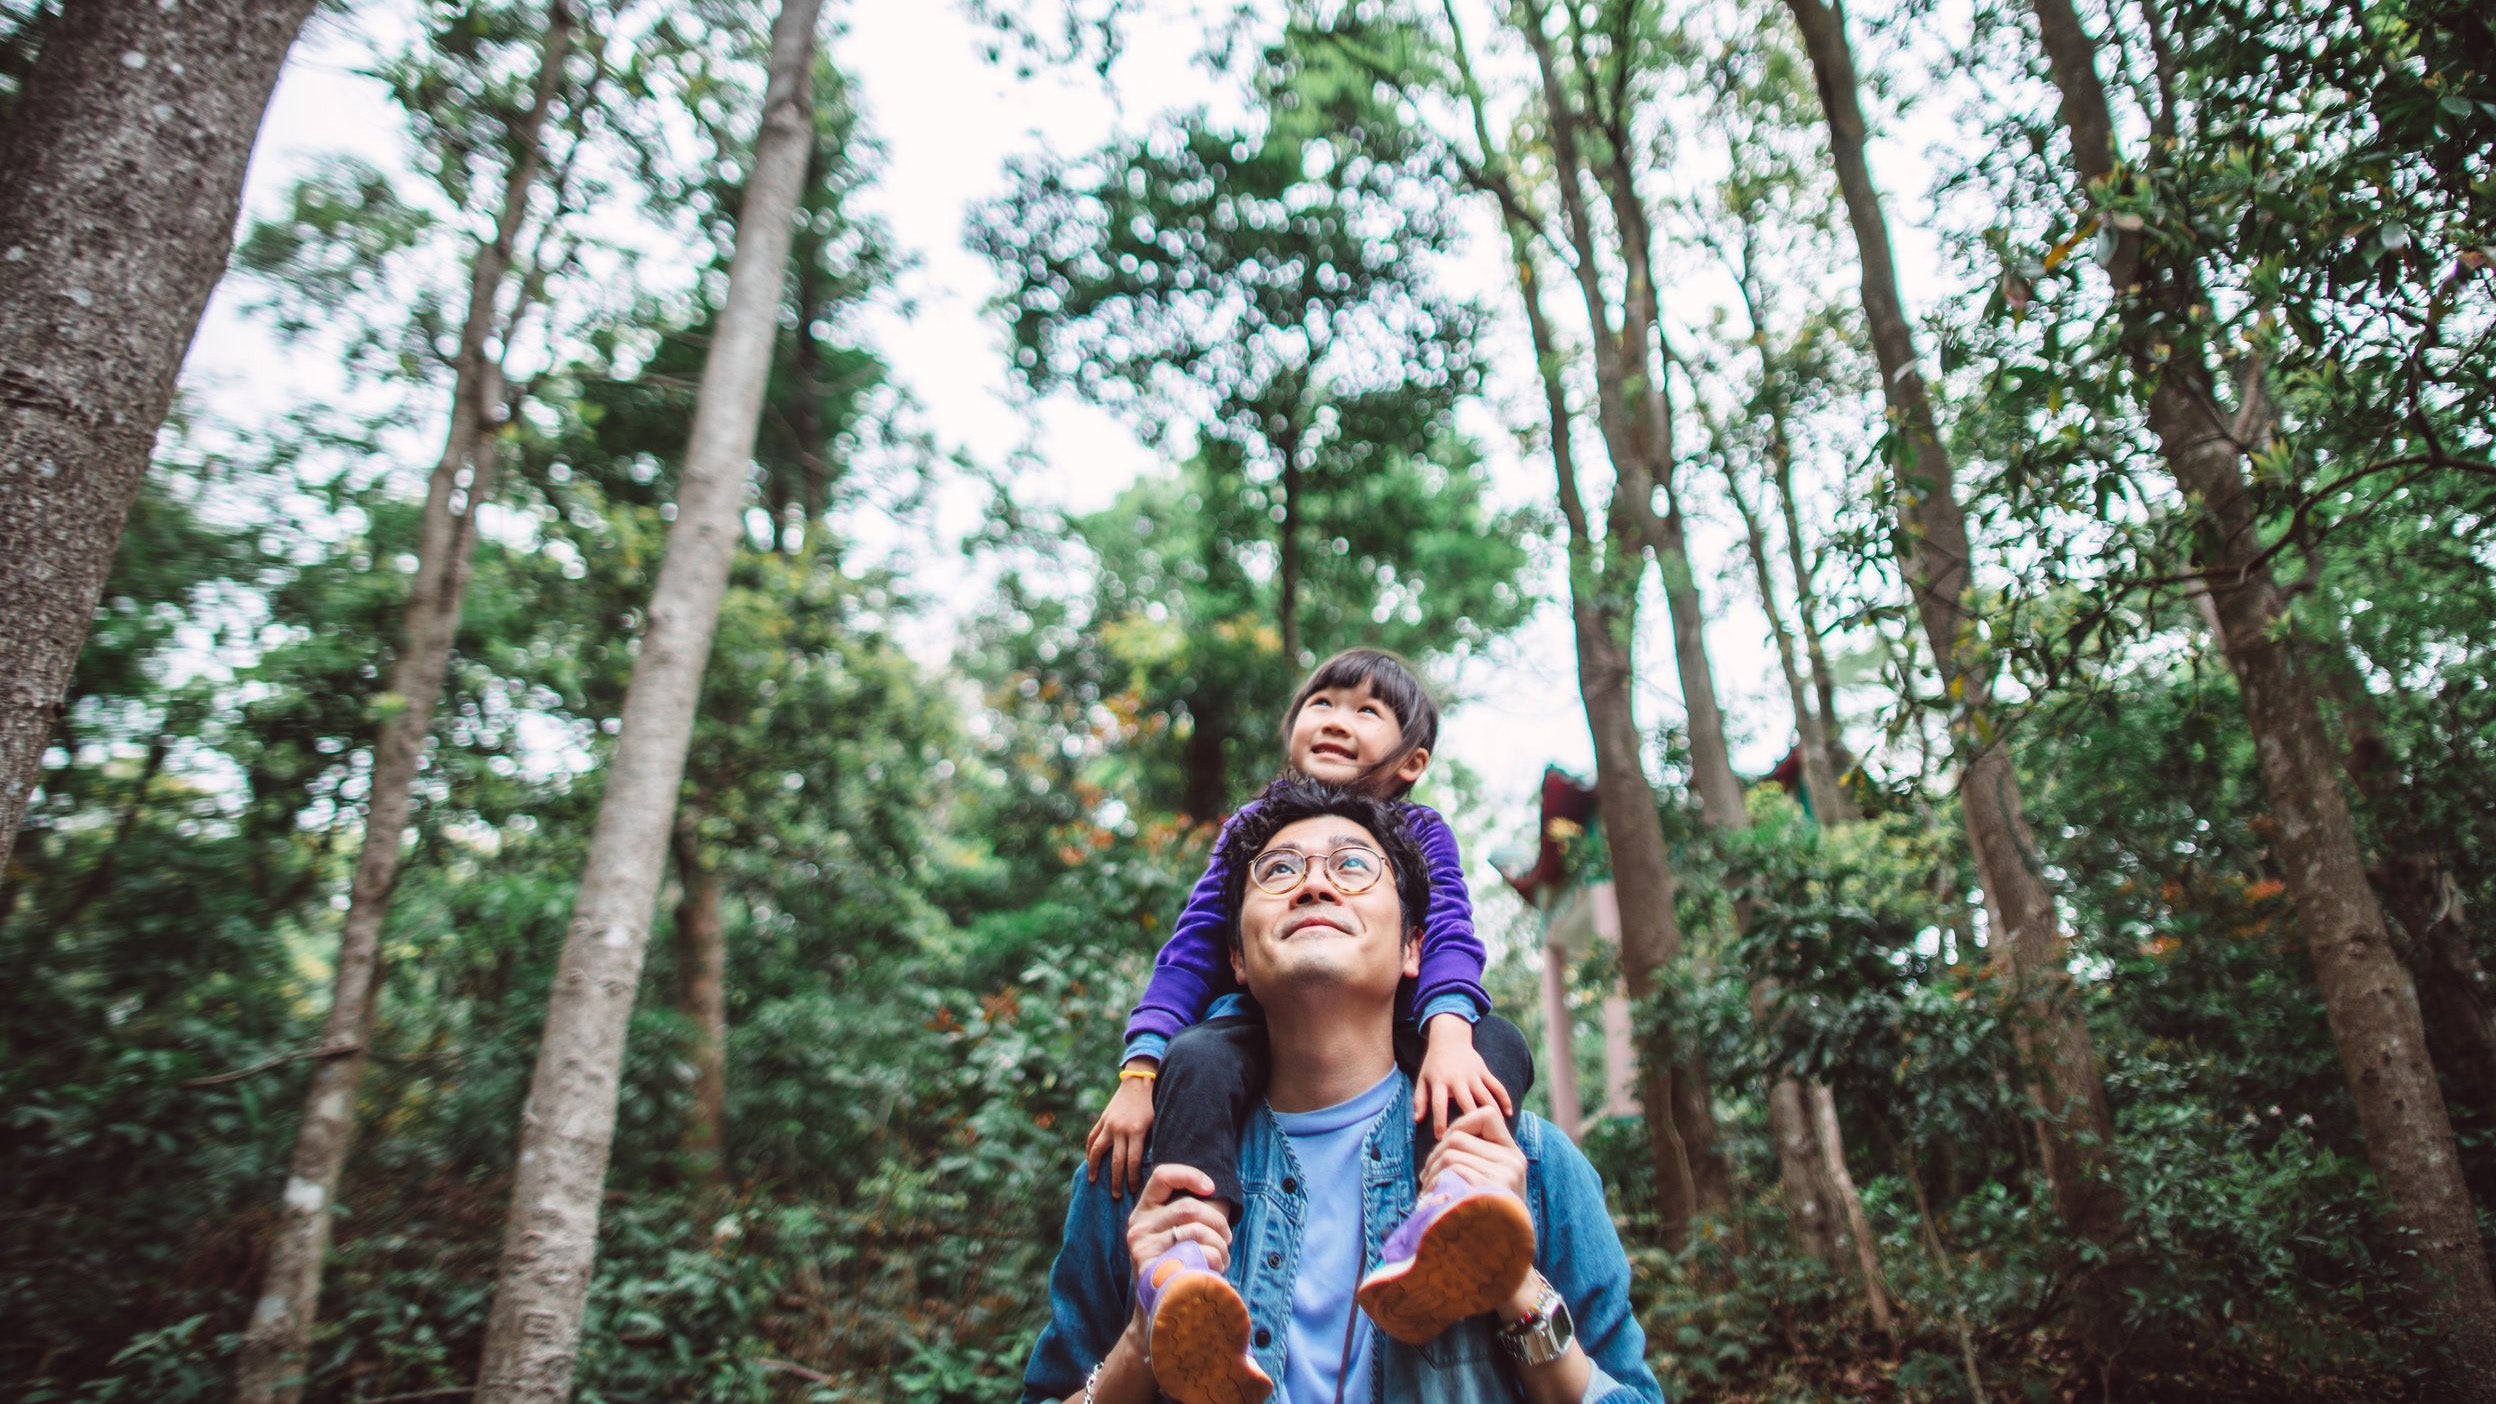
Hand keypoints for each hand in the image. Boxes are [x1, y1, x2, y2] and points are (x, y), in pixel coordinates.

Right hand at [1086, 1066, 1157, 1197]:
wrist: (1141, 1080)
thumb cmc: (1155, 1103)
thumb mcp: (1159, 1122)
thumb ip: (1154, 1142)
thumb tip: (1154, 1165)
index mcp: (1137, 1131)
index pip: (1132, 1162)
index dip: (1132, 1178)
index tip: (1133, 1191)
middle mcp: (1121, 1129)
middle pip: (1116, 1161)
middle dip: (1116, 1180)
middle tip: (1116, 1196)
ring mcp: (1109, 1123)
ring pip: (1098, 1150)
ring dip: (1095, 1167)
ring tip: (1094, 1181)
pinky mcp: (1103, 1118)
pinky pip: (1093, 1137)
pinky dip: (1089, 1150)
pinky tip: (1089, 1161)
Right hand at [1126, 1162, 1233, 1282]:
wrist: (1158, 1310)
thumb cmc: (1176, 1267)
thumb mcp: (1175, 1234)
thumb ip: (1188, 1212)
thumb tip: (1216, 1194)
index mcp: (1144, 1211)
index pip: (1162, 1175)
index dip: (1190, 1175)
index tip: (1211, 1188)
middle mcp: (1138, 1225)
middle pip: (1188, 1206)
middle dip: (1218, 1221)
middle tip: (1227, 1237)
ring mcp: (1142, 1246)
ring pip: (1196, 1230)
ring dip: (1220, 1244)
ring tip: (1223, 1257)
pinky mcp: (1151, 1267)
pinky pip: (1196, 1254)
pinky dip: (1214, 1259)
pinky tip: (1215, 1269)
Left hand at [1415, 1015, 1512, 1137]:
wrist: (1449, 1039)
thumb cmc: (1434, 1064)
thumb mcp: (1422, 1079)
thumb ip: (1420, 1100)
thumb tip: (1417, 1121)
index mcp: (1440, 1081)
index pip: (1439, 1104)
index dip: (1440, 1122)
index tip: (1441, 1138)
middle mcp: (1458, 1079)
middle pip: (1466, 1103)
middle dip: (1470, 1123)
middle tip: (1474, 1142)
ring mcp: (1473, 1075)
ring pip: (1485, 1097)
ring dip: (1491, 1115)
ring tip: (1496, 1134)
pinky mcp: (1485, 1071)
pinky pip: (1497, 1086)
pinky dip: (1504, 1099)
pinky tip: (1509, 1114)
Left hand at [1419, 1107, 1537, 1317]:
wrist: (1508, 1265)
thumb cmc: (1489, 1222)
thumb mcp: (1492, 1186)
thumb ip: (1478, 1160)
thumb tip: (1444, 1138)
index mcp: (1514, 1156)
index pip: (1487, 1115)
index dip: (1461, 1123)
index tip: (1447, 1145)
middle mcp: (1513, 1161)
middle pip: (1458, 1136)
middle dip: (1435, 1153)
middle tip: (1427, 1177)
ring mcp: (1504, 1175)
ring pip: (1451, 1153)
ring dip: (1431, 1170)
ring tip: (1428, 1191)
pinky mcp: (1491, 1189)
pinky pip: (1453, 1170)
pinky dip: (1436, 1183)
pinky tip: (1433, 1199)